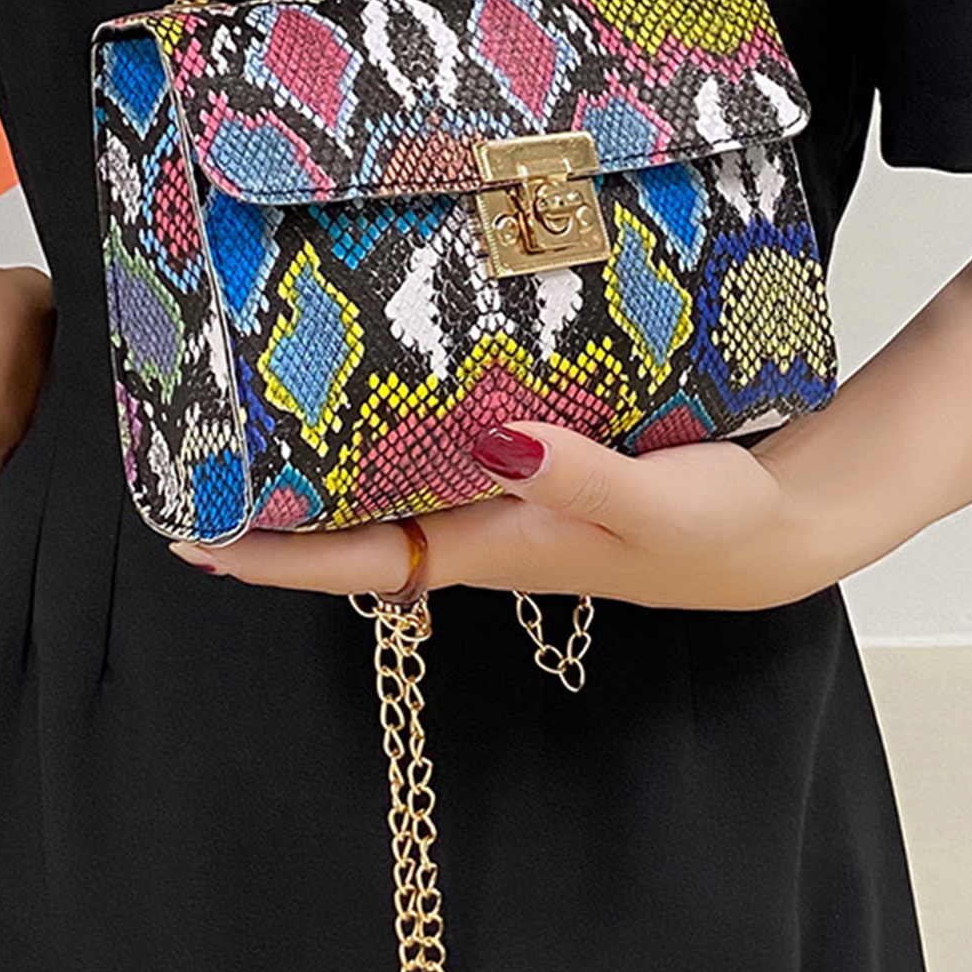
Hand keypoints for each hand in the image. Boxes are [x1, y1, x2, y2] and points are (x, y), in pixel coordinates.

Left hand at [168, 421, 827, 610]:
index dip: (279, 558)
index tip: (199, 541)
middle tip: (198, 475)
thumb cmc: (716, 529)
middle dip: (277, 519)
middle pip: (355, 535)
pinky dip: (390, 450)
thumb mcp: (655, 501)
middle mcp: (484, 533)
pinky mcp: (533, 479)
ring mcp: (505, 510)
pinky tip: (374, 410)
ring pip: (392, 500)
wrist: (773, 533)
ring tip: (257, 439)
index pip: (362, 561)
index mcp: (496, 546)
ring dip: (324, 483)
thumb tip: (499, 441)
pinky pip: (438, 467)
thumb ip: (581, 475)